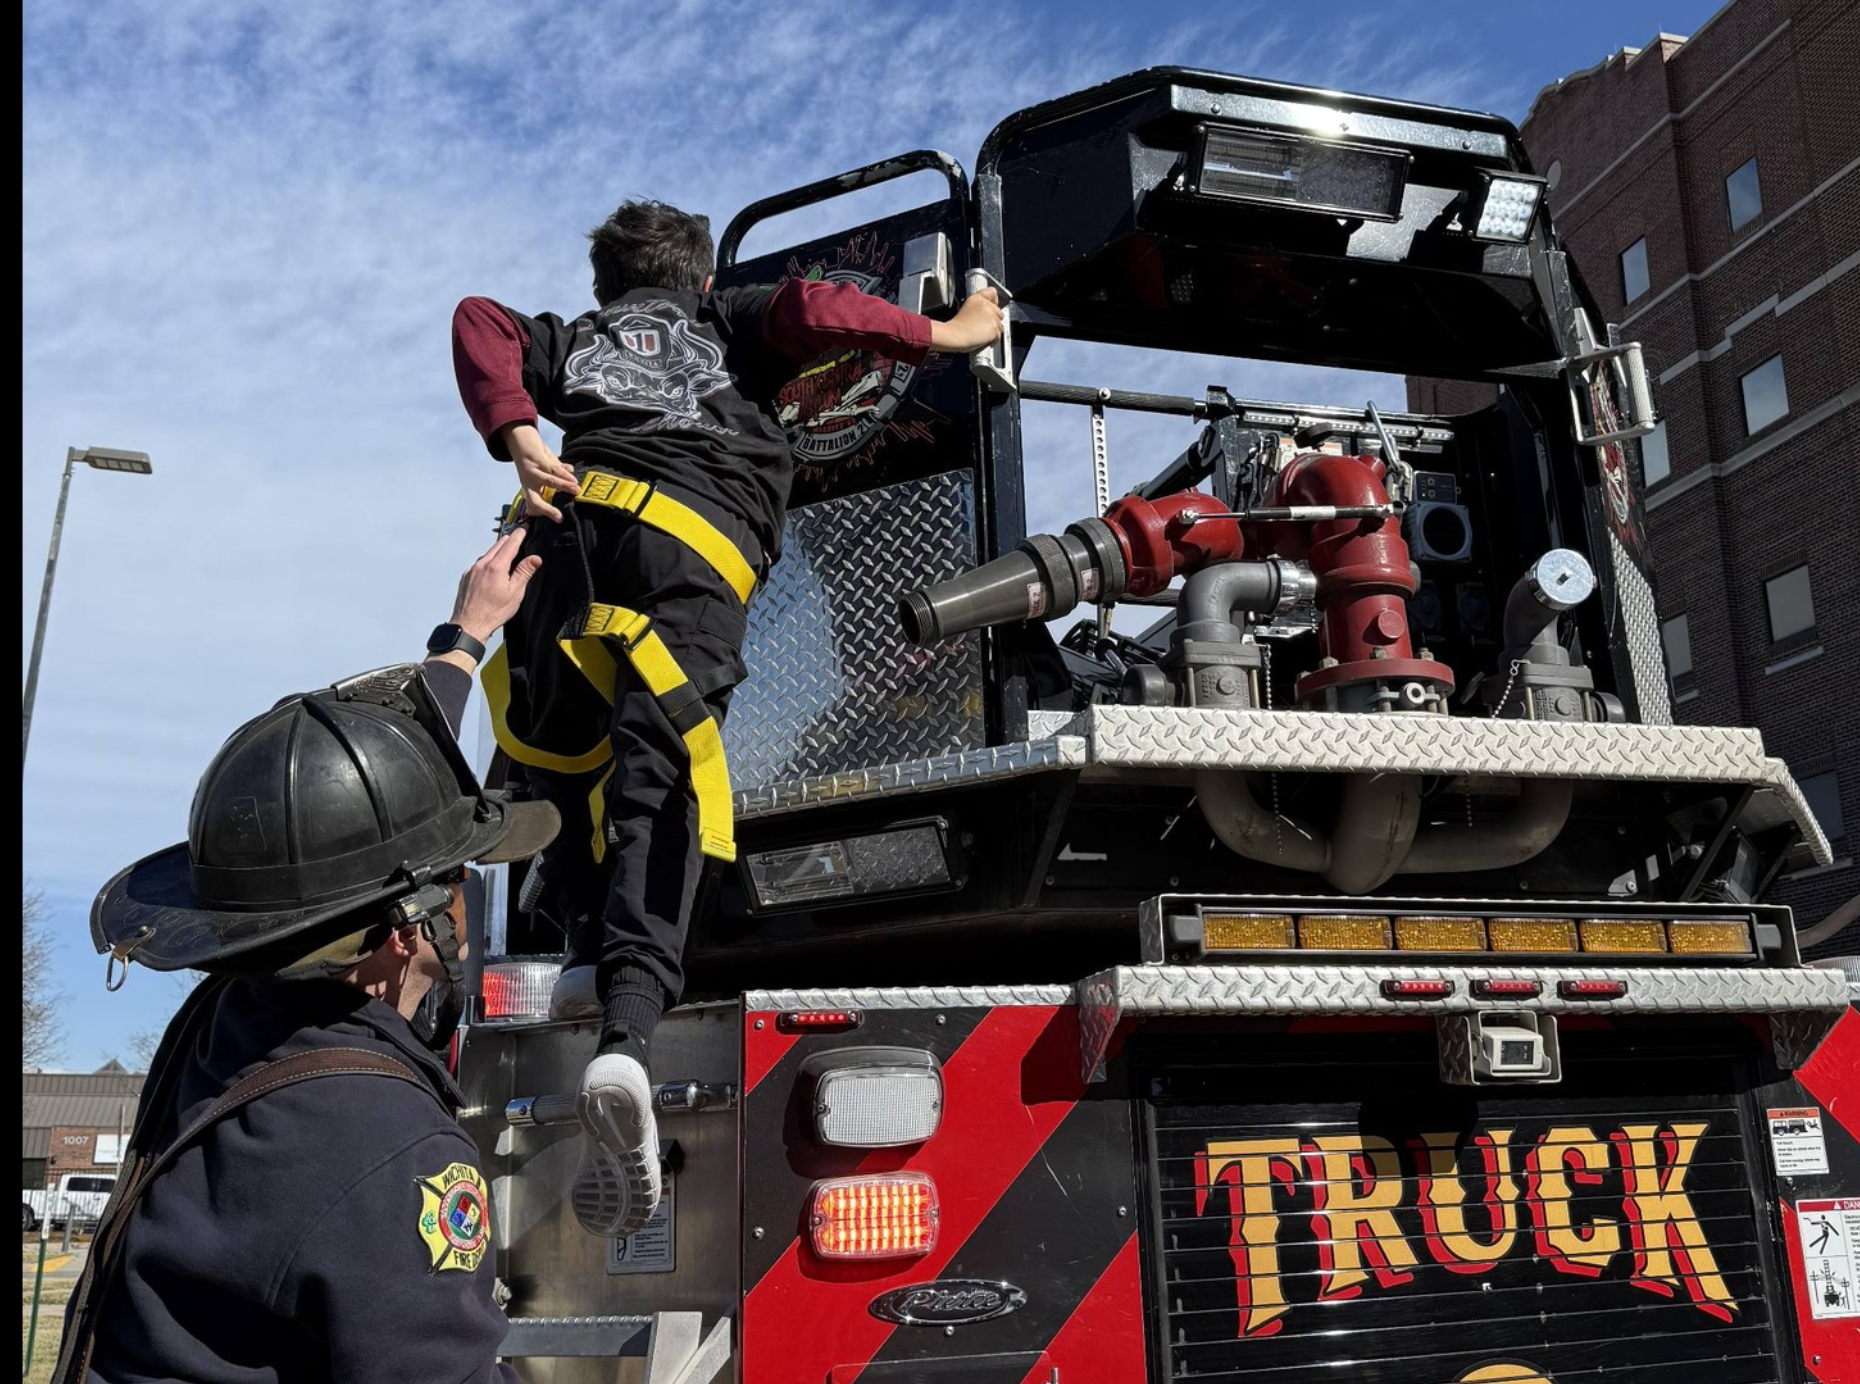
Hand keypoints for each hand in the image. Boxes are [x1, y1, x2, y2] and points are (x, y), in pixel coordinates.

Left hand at [450, 524, 542, 646]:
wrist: (469, 625)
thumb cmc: (494, 612)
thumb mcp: (515, 593)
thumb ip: (524, 572)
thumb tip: (535, 558)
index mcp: (496, 566)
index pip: (510, 543)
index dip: (519, 533)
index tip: (525, 526)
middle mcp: (482, 564)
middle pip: (498, 545)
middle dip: (509, 539)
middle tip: (519, 535)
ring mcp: (472, 570)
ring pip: (488, 553)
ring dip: (498, 550)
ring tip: (508, 552)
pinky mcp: (466, 577)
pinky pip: (479, 563)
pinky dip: (489, 560)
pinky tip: (493, 568)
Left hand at [500, 422, 579, 521]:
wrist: (518, 437)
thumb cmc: (534, 456)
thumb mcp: (543, 469)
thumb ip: (558, 474)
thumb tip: (573, 477)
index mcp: (529, 487)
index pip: (534, 504)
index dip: (545, 512)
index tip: (558, 519)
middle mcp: (528, 482)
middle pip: (536, 500)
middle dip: (547, 509)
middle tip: (560, 517)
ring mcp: (532, 471)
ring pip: (549, 481)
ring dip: (564, 486)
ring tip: (577, 490)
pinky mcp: (537, 459)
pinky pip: (553, 468)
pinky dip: (564, 473)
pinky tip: (573, 476)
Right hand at [927, 286, 1003, 353]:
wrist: (954, 336)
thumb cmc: (956, 327)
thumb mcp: (965, 308)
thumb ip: (979, 306)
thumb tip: (989, 310)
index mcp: (978, 298)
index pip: (992, 292)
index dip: (994, 300)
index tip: (992, 305)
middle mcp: (986, 305)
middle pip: (999, 312)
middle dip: (994, 320)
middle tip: (983, 326)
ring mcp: (992, 317)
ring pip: (1000, 325)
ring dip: (993, 331)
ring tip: (981, 334)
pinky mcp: (994, 328)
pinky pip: (999, 335)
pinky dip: (993, 340)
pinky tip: (983, 339)